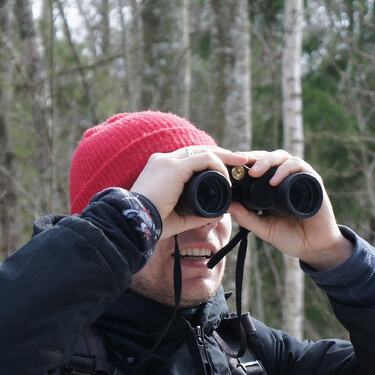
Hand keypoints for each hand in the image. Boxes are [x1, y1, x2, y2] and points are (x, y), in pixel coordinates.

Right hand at [130, 145, 249, 238]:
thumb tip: (215, 215)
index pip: (190, 158)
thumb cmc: (151, 223)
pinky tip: (226, 178)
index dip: (210, 162)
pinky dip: (219, 166)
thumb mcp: (177, 217)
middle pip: (199, 150)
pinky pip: (204, 159)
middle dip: (222, 154)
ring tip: (240, 166)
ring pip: (204, 151)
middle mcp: (163, 160)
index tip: (227, 171)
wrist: (133, 223)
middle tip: (241, 160)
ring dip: (224, 158)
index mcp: (160, 169)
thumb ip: (195, 214)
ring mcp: (168, 161)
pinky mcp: (174, 168)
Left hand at [228, 151, 352, 270]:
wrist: (314, 248)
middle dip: (253, 158)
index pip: (259, 165)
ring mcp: (300, 178)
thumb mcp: (264, 228)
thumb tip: (228, 205)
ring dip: (267, 161)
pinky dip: (285, 170)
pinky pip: (299, 167)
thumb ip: (247, 218)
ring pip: (283, 157)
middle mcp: (287, 178)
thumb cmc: (291, 237)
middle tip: (240, 165)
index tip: (230, 164)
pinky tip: (274, 181)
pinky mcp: (313, 182)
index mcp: (274, 186)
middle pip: (269, 157)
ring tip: (255, 173)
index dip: (246, 162)